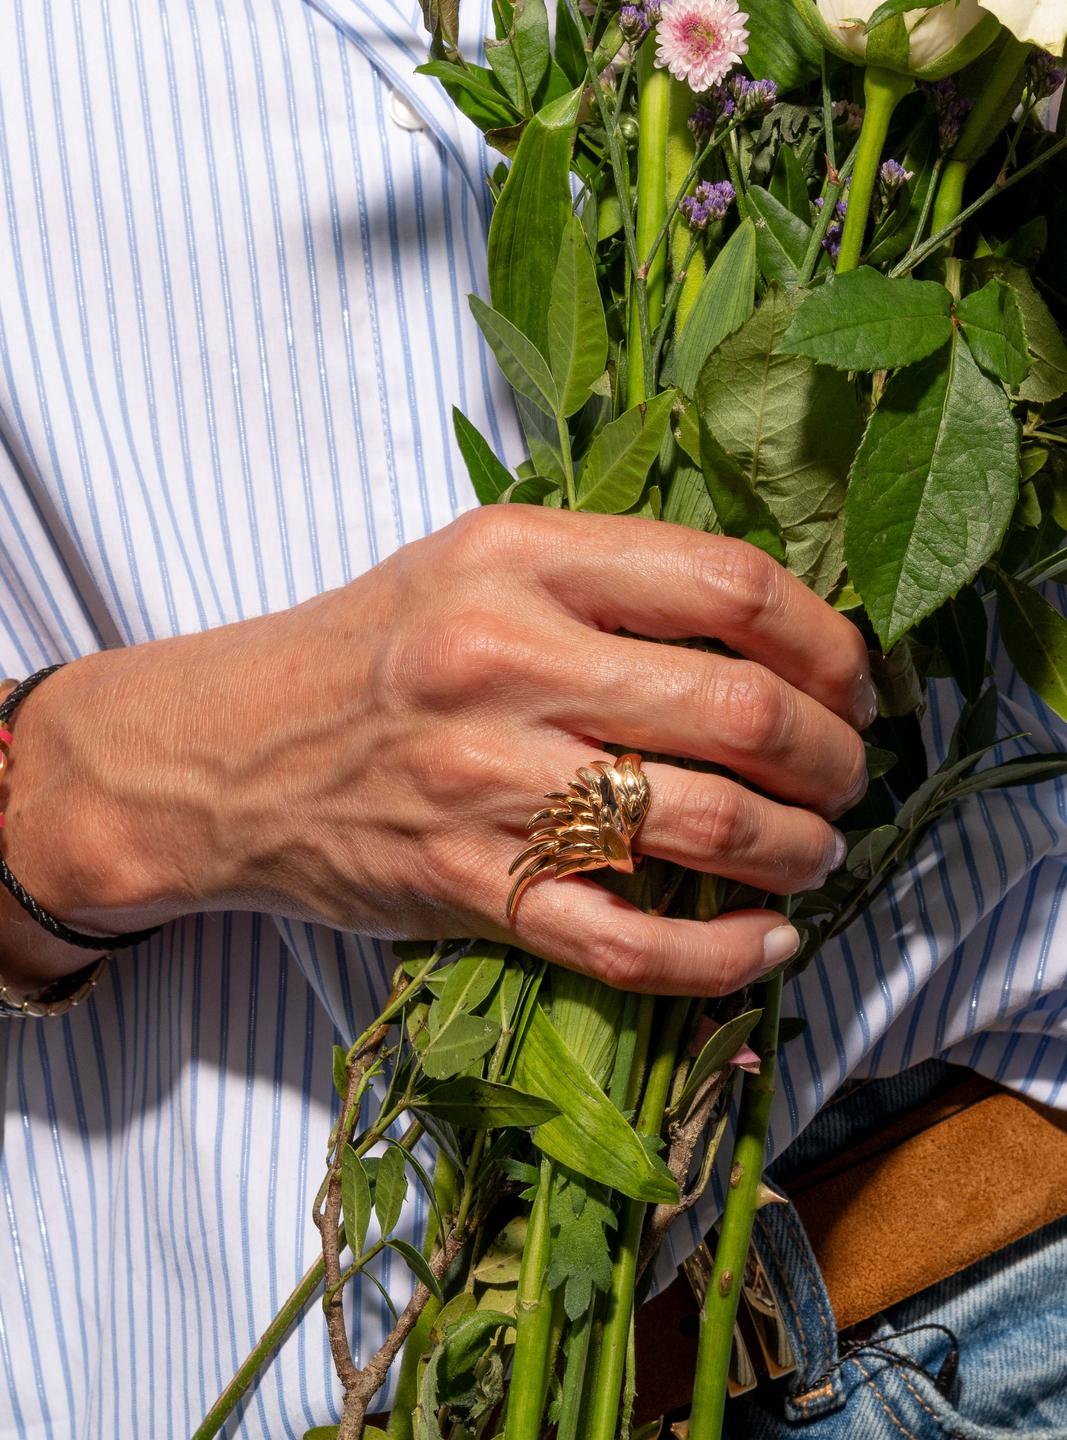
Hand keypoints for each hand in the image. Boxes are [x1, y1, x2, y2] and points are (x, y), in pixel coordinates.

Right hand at [2, 508, 872, 997]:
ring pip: (709, 828)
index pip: (729, 584)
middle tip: (846, 774)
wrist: (227, 752)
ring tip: (816, 851)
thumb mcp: (475, 561)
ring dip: (800, 850)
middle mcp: (508, 663)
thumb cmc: (370, 649)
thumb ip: (610, 576)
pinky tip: (765, 944)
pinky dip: (726, 957)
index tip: (851, 679)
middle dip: (834, 757)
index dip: (826, 639)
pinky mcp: (471, 889)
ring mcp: (488, 785)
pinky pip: (634, 945)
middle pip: (743, 710)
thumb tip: (776, 627)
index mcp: (520, 560)